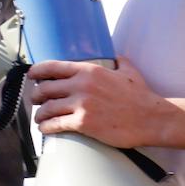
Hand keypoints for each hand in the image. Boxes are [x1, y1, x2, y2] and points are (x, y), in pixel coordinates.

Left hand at [30, 57, 171, 147]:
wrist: (153, 118)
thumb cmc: (142, 96)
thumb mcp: (129, 72)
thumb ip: (120, 61)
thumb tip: (118, 56)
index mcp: (89, 70)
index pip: (52, 67)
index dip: (37, 71)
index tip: (31, 76)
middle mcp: (81, 85)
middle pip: (45, 88)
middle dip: (37, 96)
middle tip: (37, 100)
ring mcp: (81, 104)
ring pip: (48, 107)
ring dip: (40, 114)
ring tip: (39, 118)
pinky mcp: (83, 123)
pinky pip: (56, 124)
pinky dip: (46, 127)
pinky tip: (45, 129)